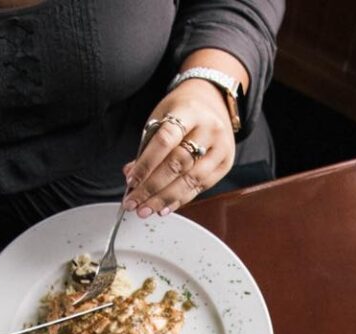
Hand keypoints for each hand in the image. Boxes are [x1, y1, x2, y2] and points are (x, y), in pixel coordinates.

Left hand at [123, 79, 235, 218]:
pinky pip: (199, 188)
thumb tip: (131, 177)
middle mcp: (209, 129)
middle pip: (178, 164)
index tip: (131, 180)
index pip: (165, 140)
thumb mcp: (162, 117)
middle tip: (134, 202)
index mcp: (190, 111)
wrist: (213, 101)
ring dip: (164, 199)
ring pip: (190, 180)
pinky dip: (179, 200)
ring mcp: (220, 148)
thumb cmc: (184, 110)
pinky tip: (163, 208)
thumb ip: (147, 146)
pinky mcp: (224, 165)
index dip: (146, 164)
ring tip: (145, 209)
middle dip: (152, 187)